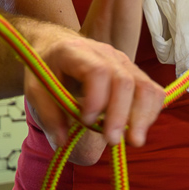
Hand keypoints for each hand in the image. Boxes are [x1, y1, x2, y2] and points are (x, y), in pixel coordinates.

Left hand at [25, 34, 165, 165]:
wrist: (59, 47)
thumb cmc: (48, 69)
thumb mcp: (35, 89)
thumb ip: (47, 114)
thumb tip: (63, 140)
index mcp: (76, 52)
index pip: (98, 71)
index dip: (96, 98)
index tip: (85, 121)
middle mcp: (106, 53)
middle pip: (125, 81)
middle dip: (120, 115)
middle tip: (112, 141)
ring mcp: (125, 62)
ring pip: (145, 87)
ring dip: (142, 117)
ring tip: (133, 141)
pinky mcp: (136, 73)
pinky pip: (153, 92)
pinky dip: (150, 113)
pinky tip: (138, 129)